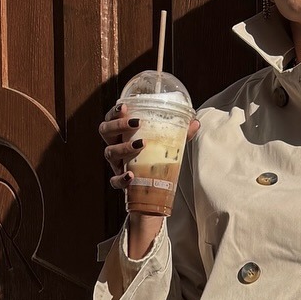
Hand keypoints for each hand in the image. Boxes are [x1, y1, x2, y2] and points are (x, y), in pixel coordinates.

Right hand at [99, 102, 199, 257]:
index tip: (125, 106)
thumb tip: (195, 122)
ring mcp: (116, 165)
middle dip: (118, 125)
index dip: (114, 112)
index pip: (111, 118)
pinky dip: (121, 178)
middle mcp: (116, 147)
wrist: (153, 193)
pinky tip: (131, 175)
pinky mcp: (120, 183)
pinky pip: (114, 181)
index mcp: (123, 135)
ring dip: (123, 147)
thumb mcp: (168, 146)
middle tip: (136, 123)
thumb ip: (180, 134)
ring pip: (109, 153)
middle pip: (105, 131)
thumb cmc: (156, 161)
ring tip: (141, 144)